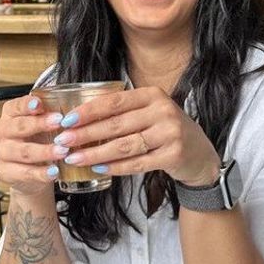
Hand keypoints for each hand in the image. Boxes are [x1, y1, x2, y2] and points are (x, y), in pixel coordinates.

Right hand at [0, 95, 67, 196]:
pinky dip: (41, 173)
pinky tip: (54, 171)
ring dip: (44, 151)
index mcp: (9, 114)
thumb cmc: (37, 141)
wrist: (28, 171)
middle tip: (59, 123)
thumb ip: (49, 116)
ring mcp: (0, 152)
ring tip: (62, 151)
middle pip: (18, 127)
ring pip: (23, 152)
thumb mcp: (42, 125)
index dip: (27, 105)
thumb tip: (71, 113)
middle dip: (39, 124)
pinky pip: (24, 173)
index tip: (40, 104)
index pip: (15, 106)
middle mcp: (0, 131)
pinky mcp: (3, 171)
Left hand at [54, 87, 220, 186]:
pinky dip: (115, 167)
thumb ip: (122, 112)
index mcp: (152, 95)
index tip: (66, 120)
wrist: (200, 154)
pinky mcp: (173, 155)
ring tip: (74, 158)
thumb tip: (78, 119)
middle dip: (85, 134)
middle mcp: (163, 111)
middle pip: (116, 125)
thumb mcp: (148, 113)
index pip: (114, 101)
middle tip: (63, 141)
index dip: (87, 111)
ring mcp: (170, 133)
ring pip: (124, 146)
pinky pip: (137, 163)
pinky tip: (98, 168)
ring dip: (95, 153)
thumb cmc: (164, 131)